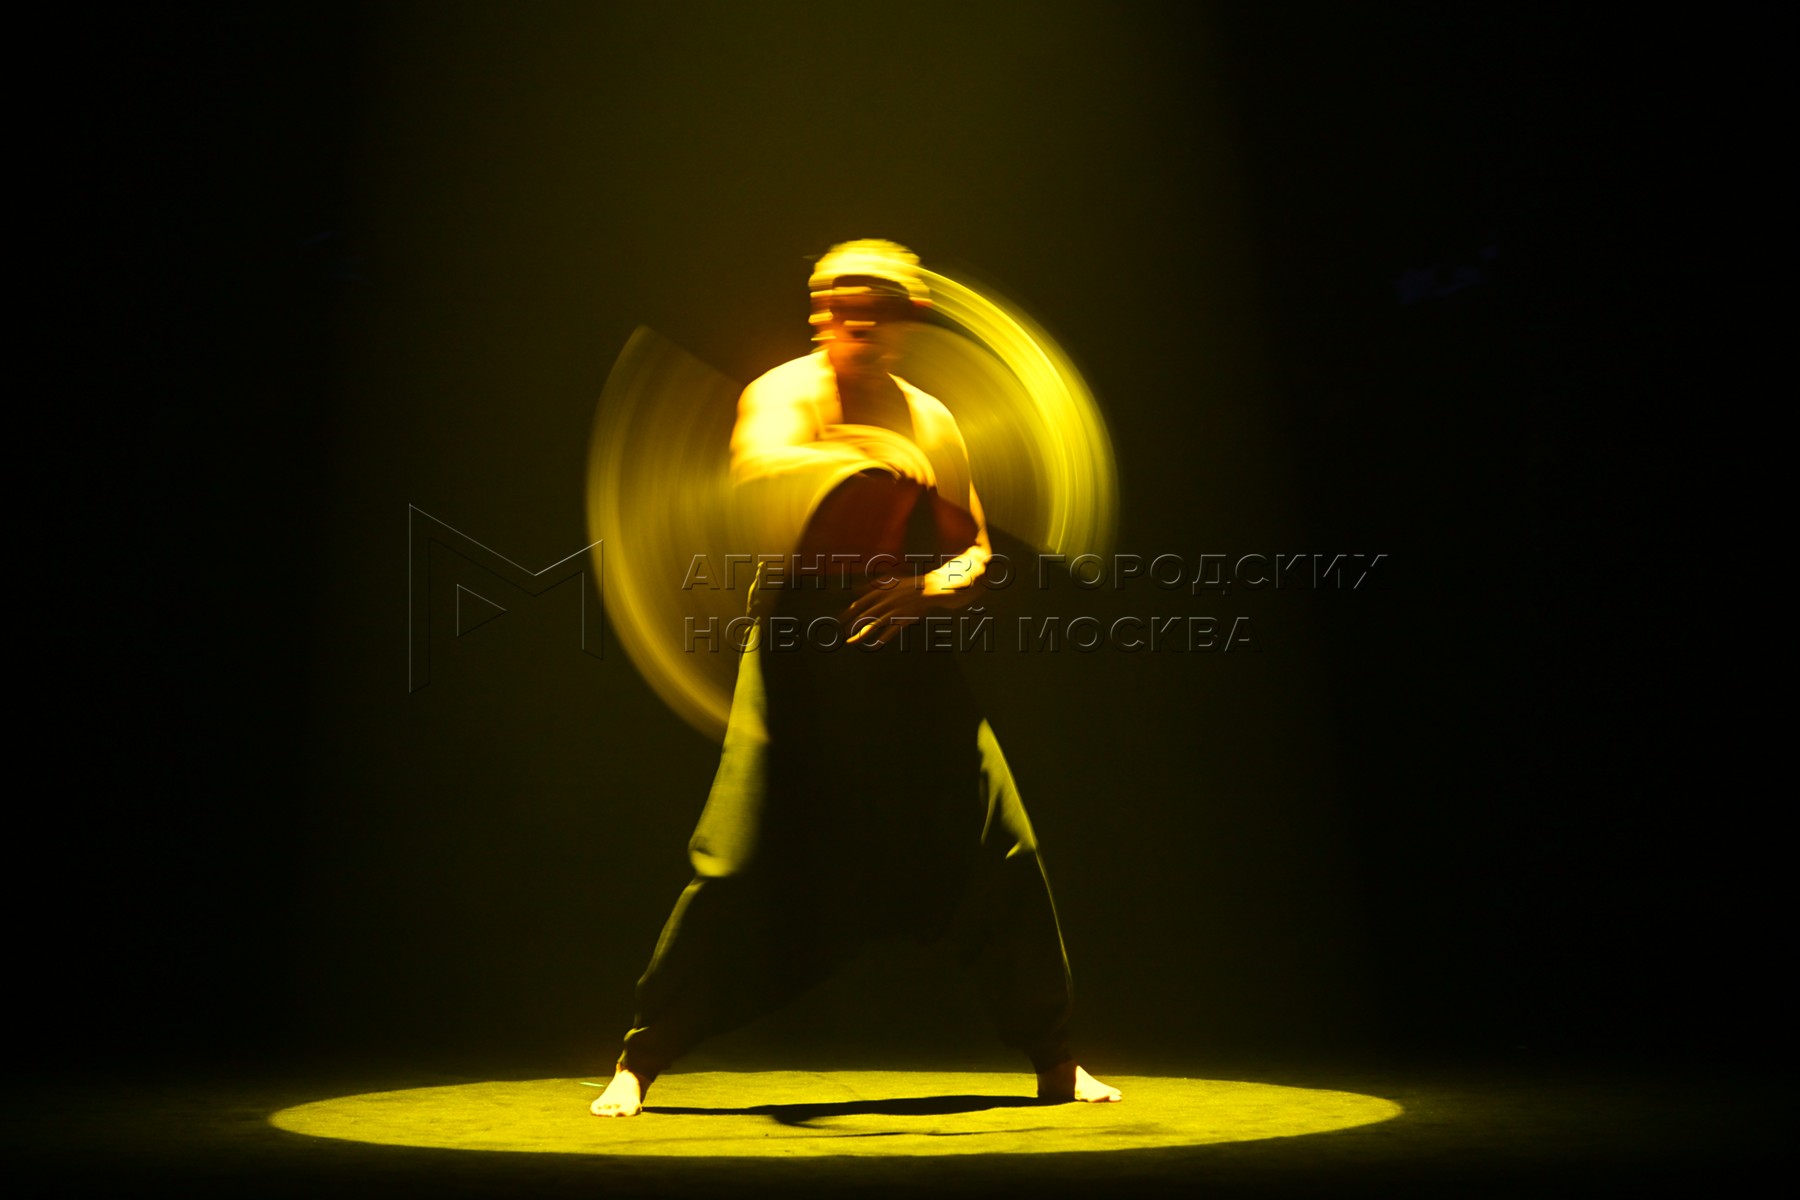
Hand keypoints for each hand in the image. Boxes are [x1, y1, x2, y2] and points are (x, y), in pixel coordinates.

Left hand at [843, 571, 978, 647]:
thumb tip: (857, 588)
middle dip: (852, 625)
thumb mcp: (891, 581)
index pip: (861, 603)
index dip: (850, 612)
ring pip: (875, 624)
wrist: (932, 589)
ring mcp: (895, 610)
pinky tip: (875, 644)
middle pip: (865, 615)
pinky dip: (884, 637)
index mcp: (882, 592)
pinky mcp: (905, 618)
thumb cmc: (911, 585)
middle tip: (841, 634)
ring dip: (862, 634)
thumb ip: (874, 585)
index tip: (841, 619)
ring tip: (852, 641)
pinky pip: (892, 630)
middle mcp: (886, 601)